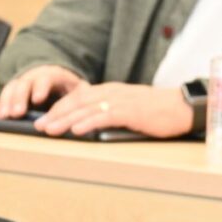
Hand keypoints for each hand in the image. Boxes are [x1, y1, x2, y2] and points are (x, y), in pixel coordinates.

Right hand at [0, 65, 85, 119]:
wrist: (61, 80)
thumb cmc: (73, 89)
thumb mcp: (81, 91)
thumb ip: (79, 100)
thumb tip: (79, 116)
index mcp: (55, 74)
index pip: (47, 78)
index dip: (41, 88)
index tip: (38, 99)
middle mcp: (36, 75)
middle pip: (26, 83)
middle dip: (20, 98)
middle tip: (17, 113)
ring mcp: (24, 82)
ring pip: (13, 88)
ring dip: (7, 102)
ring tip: (4, 116)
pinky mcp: (16, 90)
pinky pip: (6, 94)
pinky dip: (2, 104)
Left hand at [33, 83, 195, 138]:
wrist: (182, 106)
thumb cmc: (160, 111)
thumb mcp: (132, 107)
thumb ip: (113, 112)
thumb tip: (94, 126)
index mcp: (112, 91)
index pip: (79, 97)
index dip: (60, 108)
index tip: (46, 119)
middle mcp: (113, 93)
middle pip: (77, 102)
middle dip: (56, 114)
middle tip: (39, 126)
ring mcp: (121, 101)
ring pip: (86, 109)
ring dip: (65, 119)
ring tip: (50, 129)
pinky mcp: (130, 111)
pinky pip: (104, 116)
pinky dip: (88, 122)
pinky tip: (76, 129)